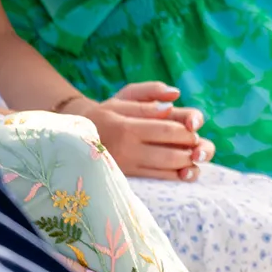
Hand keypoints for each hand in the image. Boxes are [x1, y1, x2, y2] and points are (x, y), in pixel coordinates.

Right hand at [66, 82, 213, 180]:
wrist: (74, 137)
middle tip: (197, 145)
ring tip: (194, 156)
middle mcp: (128, 149)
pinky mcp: (128, 176)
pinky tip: (187, 171)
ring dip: (188, 164)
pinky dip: (176, 176)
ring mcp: (128, 165)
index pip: (168, 130)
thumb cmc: (106, 113)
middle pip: (171, 153)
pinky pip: (156, 178)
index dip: (187, 131)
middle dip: (191, 149)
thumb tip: (175, 96)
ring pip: (166, 169)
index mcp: (128, 127)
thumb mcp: (123, 97)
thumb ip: (149, 92)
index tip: (193, 128)